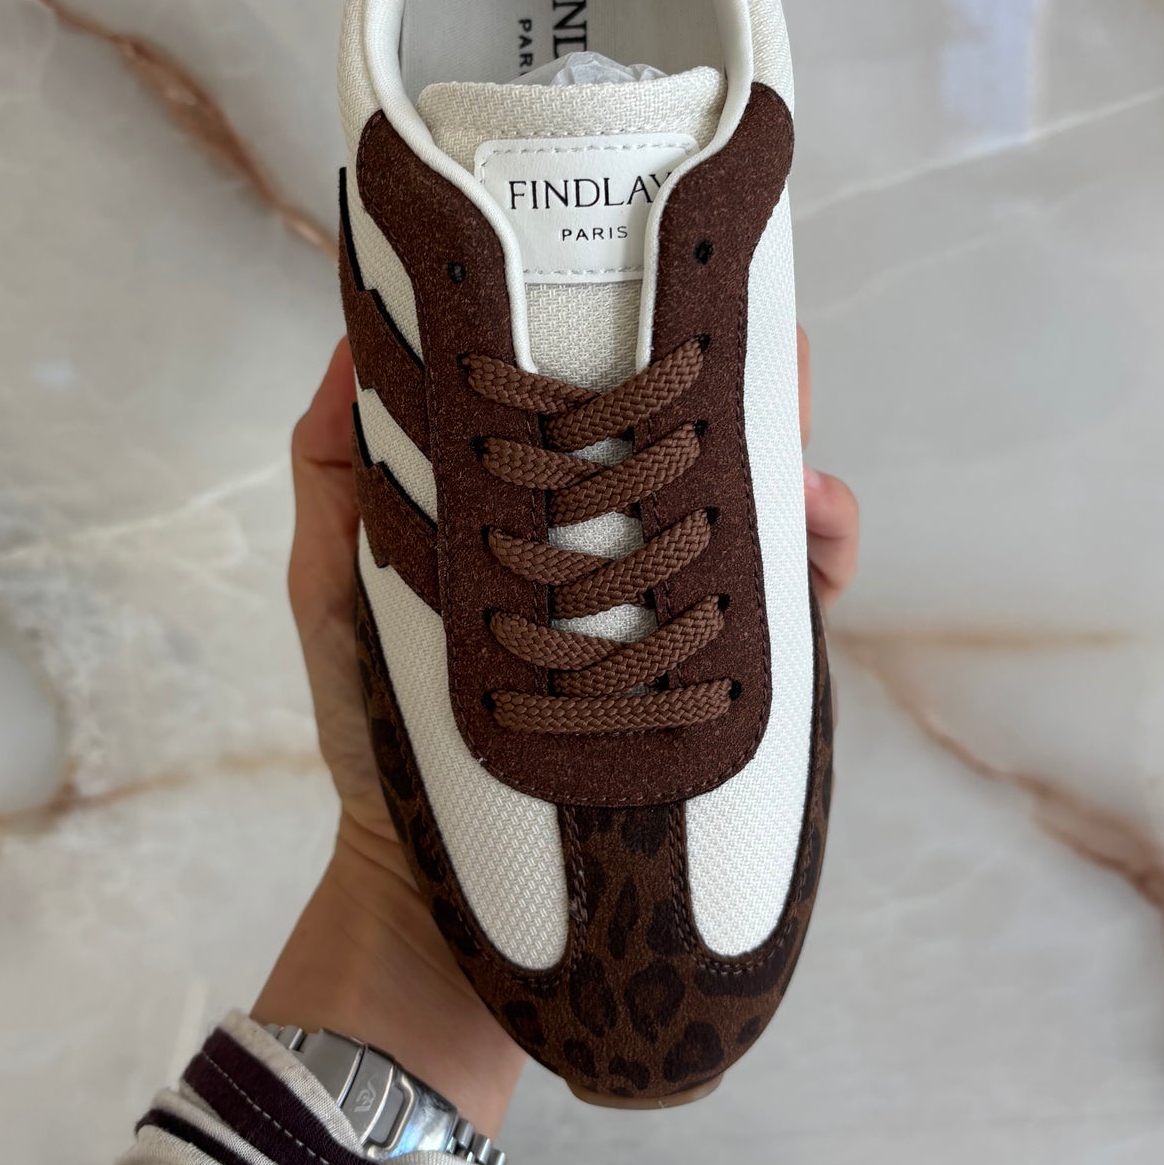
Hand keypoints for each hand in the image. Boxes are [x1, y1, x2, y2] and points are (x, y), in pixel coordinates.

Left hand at [255, 330, 857, 1130]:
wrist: (424, 882)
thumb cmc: (372, 720)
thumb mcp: (339, 579)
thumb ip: (339, 467)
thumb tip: (355, 335)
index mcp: (538, 500)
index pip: (602, 391)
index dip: (643, 327)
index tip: (658, 282)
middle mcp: (615, 539)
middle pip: (704, 425)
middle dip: (746, 372)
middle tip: (755, 352)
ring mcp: (676, 601)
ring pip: (767, 494)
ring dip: (795, 452)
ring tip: (790, 461)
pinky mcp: (725, 670)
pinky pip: (802, 594)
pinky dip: (825, 547)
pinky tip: (815, 533)